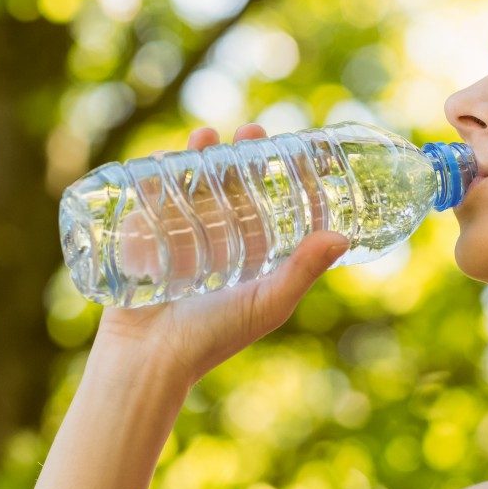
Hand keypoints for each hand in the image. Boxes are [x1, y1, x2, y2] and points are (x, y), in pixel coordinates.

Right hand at [94, 124, 349, 386]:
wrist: (148, 359)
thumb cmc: (214, 337)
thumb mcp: (268, 301)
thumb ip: (303, 270)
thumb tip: (342, 236)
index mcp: (254, 256)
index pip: (277, 207)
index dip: (289, 179)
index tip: (301, 151)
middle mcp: (221, 244)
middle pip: (235, 186)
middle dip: (243, 155)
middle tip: (253, 129)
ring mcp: (181, 239)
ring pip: (196, 185)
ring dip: (202, 155)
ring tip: (209, 134)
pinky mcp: (145, 240)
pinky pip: (153, 198)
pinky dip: (160, 173)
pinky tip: (166, 155)